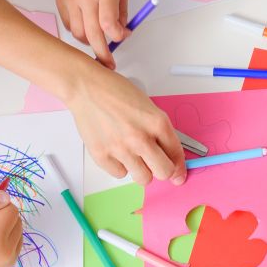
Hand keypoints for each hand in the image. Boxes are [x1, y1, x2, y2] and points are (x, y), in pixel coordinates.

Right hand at [55, 0, 129, 65]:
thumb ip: (121, 9)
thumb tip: (122, 31)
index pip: (109, 24)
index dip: (117, 37)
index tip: (122, 37)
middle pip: (93, 35)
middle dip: (102, 54)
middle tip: (108, 64)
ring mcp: (71, 0)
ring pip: (78, 34)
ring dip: (89, 43)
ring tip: (98, 42)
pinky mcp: (61, 2)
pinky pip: (70, 26)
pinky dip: (79, 32)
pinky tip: (87, 28)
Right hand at [63, 63, 185, 186]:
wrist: (87, 88)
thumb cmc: (116, 92)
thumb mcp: (148, 106)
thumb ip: (160, 131)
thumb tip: (169, 155)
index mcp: (157, 123)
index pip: (176, 154)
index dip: (179, 167)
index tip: (178, 174)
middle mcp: (141, 138)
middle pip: (164, 172)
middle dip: (162, 170)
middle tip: (155, 164)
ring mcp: (121, 149)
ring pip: (143, 178)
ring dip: (141, 170)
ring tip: (133, 155)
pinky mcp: (102, 156)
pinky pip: (120, 174)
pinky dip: (120, 166)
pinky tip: (116, 150)